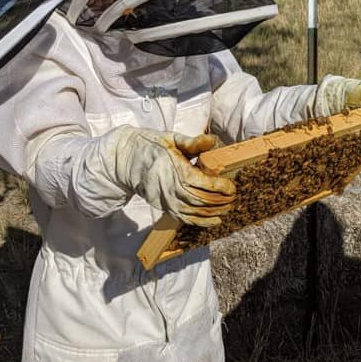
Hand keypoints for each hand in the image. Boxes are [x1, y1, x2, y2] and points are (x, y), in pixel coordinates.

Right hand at [112, 128, 235, 225]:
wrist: (126, 159)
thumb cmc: (151, 146)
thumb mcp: (171, 139)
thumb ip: (193, 142)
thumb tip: (213, 141)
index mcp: (173, 168)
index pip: (200, 182)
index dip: (218, 187)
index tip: (231, 187)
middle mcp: (168, 187)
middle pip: (200, 200)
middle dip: (220, 201)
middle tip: (234, 198)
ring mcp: (165, 200)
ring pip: (194, 212)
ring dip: (214, 212)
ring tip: (228, 208)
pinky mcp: (163, 207)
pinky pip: (185, 219)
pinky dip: (201, 222)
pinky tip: (215, 220)